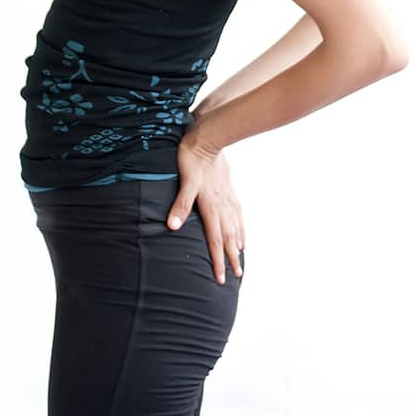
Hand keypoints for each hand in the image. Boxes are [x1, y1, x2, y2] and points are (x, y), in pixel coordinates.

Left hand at [167, 132, 245, 284]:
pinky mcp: (229, 190)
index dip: (217, 260)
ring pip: (235, 227)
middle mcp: (222, 205)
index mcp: (211, 206)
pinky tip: (242, 234)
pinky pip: (238, 214)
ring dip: (237, 245)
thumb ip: (180, 204)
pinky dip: (241, 227)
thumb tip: (172, 226)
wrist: (209, 137)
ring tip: (240, 259)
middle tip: (235, 276)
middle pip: (228, 237)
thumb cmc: (192, 158)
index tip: (221, 278)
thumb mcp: (184, 181)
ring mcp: (227, 198)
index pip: (215, 240)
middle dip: (230, 258)